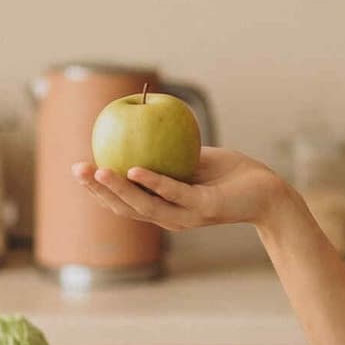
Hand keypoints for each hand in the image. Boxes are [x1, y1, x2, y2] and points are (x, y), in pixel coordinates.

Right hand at [72, 146, 289, 231]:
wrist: (268, 191)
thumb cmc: (230, 174)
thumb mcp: (192, 159)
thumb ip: (167, 153)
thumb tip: (138, 127)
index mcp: (163, 208)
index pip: (122, 203)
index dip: (98, 190)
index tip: (77, 170)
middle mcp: (170, 217)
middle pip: (125, 208)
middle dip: (97, 191)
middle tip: (76, 170)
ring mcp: (186, 216)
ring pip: (144, 205)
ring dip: (118, 189)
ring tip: (98, 170)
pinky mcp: (204, 209)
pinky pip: (174, 193)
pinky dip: (153, 182)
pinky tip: (134, 169)